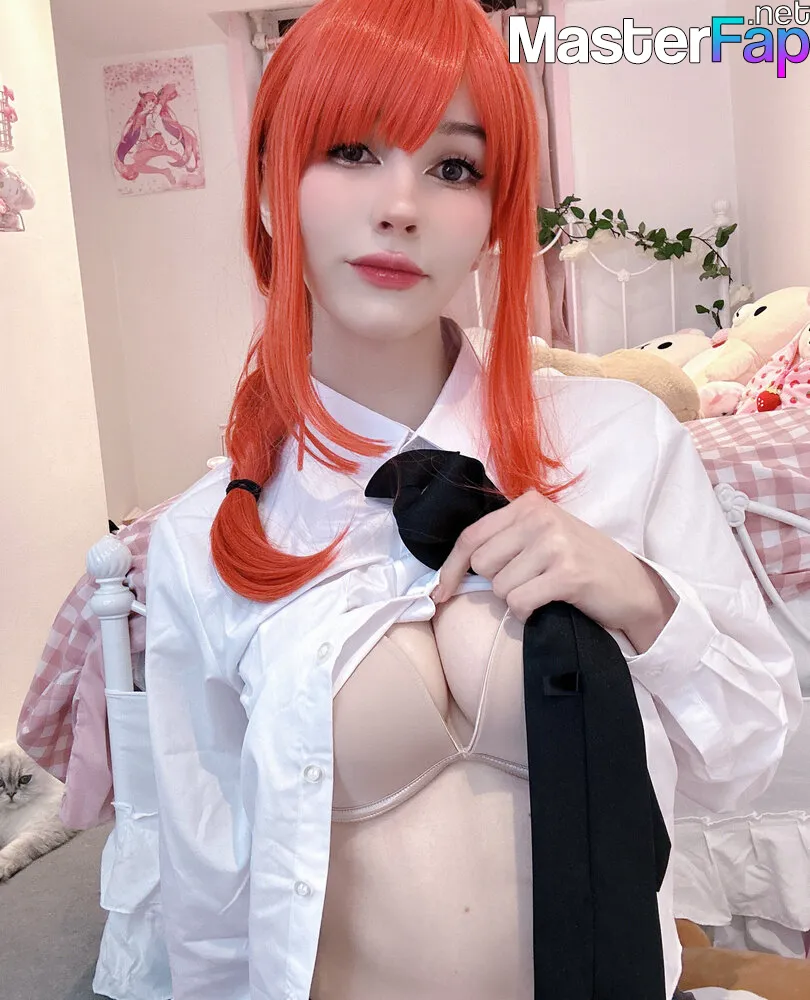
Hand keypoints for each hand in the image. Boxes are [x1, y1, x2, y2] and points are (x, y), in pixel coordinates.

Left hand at [432, 489, 675, 652]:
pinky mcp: (567, 574)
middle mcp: (539, 517)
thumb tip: (451, 571)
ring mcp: (554, 544)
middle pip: (482, 565)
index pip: (471, 537)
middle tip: (528, 583)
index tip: (440, 592)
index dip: (450, 568)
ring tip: (544, 592)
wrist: (633, 587)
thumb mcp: (543, 537)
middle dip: (498, 583)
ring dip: (517, 600)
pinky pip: (520, 602)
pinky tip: (547, 607)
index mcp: (528, 504)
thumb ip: (505, 540)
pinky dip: (527, 614)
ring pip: (500, 587)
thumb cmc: (582, 563)